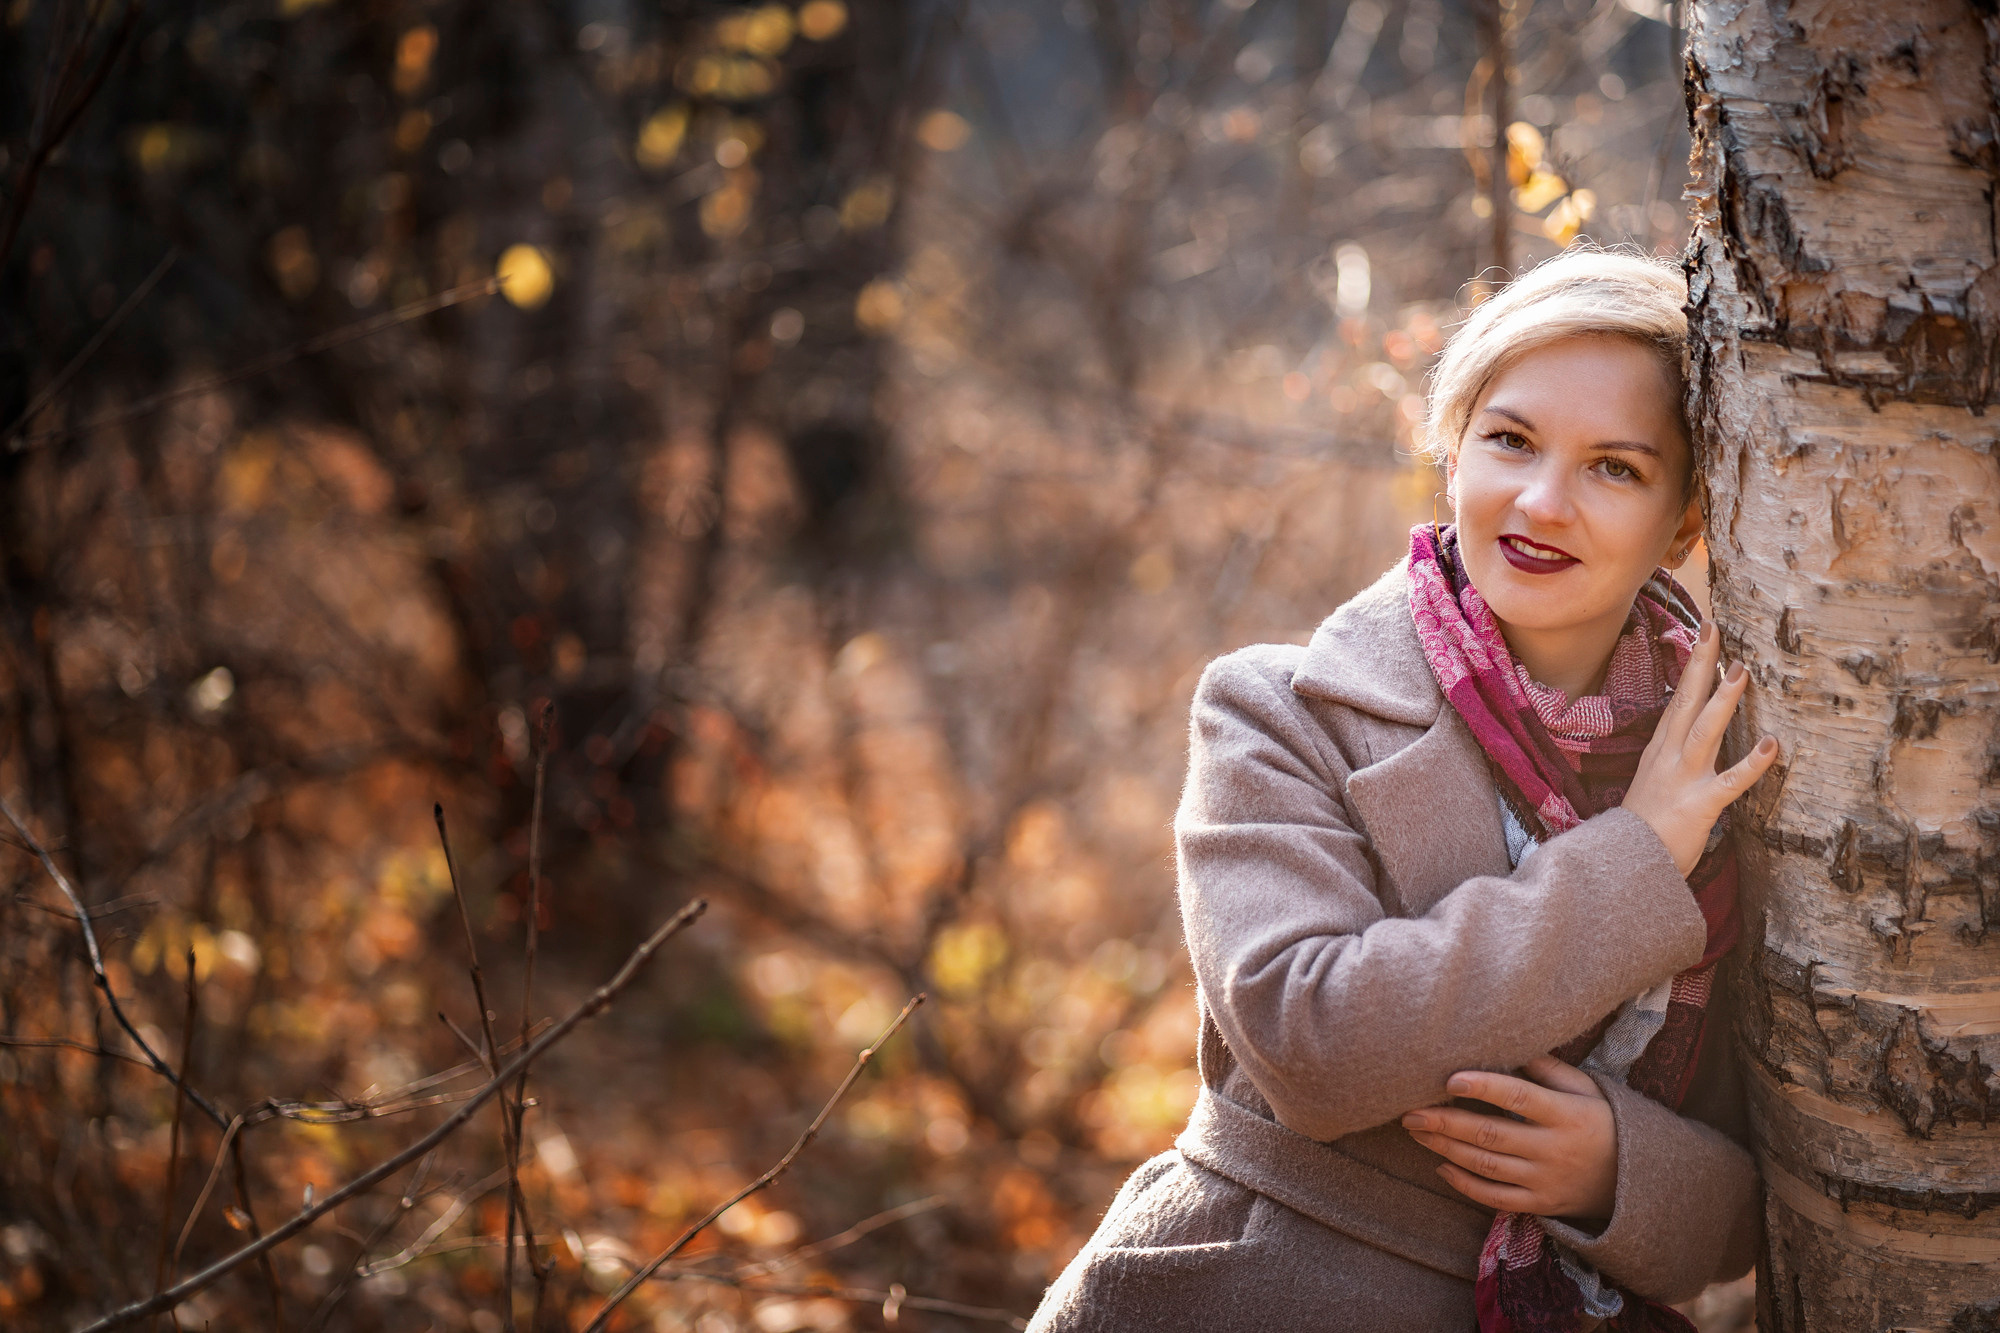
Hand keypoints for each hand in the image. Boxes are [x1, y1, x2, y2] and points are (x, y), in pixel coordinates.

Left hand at [1400, 1054, 1617, 1221]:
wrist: (1636, 1183)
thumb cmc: (1603, 1122)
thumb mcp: (1588, 1089)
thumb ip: (1549, 1068)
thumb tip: (1509, 1043)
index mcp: (1567, 1115)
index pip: (1520, 1098)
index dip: (1484, 1087)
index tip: (1450, 1079)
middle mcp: (1554, 1149)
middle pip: (1491, 1135)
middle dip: (1446, 1122)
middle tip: (1410, 1111)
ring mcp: (1546, 1181)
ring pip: (1486, 1166)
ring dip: (1446, 1148)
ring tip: (1416, 1131)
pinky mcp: (1541, 1205)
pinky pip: (1496, 1198)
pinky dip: (1465, 1184)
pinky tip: (1442, 1165)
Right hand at [1621, 619, 1780, 876]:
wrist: (1623, 865)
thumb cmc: (1642, 828)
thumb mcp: (1653, 782)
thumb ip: (1672, 758)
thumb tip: (1691, 736)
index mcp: (1660, 750)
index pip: (1677, 699)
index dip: (1691, 666)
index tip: (1704, 632)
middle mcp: (1669, 758)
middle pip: (1685, 703)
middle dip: (1700, 665)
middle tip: (1714, 630)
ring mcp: (1682, 779)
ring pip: (1704, 732)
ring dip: (1723, 701)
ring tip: (1741, 671)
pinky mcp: (1698, 806)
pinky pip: (1729, 782)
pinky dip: (1751, 764)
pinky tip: (1771, 745)